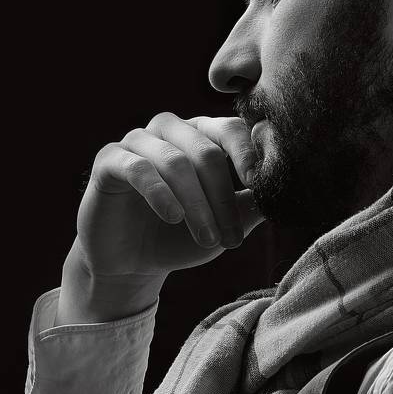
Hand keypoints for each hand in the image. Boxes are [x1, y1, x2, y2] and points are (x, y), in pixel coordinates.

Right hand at [74, 112, 264, 281]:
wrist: (129, 264)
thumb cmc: (178, 238)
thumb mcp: (222, 225)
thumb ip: (250, 205)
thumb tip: (282, 188)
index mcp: (201, 136)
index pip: (230, 129)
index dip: (247, 153)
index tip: (261, 184)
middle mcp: (170, 130)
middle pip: (206, 150)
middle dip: (222, 198)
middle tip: (233, 239)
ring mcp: (138, 142)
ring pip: (175, 162)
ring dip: (197, 205)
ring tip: (207, 239)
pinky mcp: (109, 161)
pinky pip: (139, 169)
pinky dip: (160, 194)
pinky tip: (172, 218)